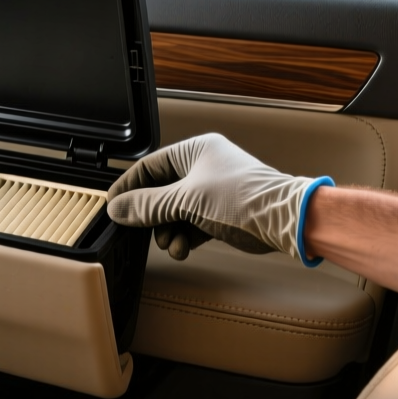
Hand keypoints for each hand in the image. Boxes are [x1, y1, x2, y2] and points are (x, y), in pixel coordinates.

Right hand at [105, 134, 329, 264]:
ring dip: (168, 230)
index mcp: (195, 150)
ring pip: (176, 210)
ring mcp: (213, 190)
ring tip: (170, 244)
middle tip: (141, 229)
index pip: (149, 166)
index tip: (113, 206)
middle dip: (152, 215)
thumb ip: (148, 205)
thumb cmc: (244, 199)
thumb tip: (117, 208)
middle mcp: (204, 166)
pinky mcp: (222, 212)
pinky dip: (184, 236)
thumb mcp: (185, 200)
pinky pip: (191, 223)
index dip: (129, 187)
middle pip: (161, 191)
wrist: (284, 221)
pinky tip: (183, 248)